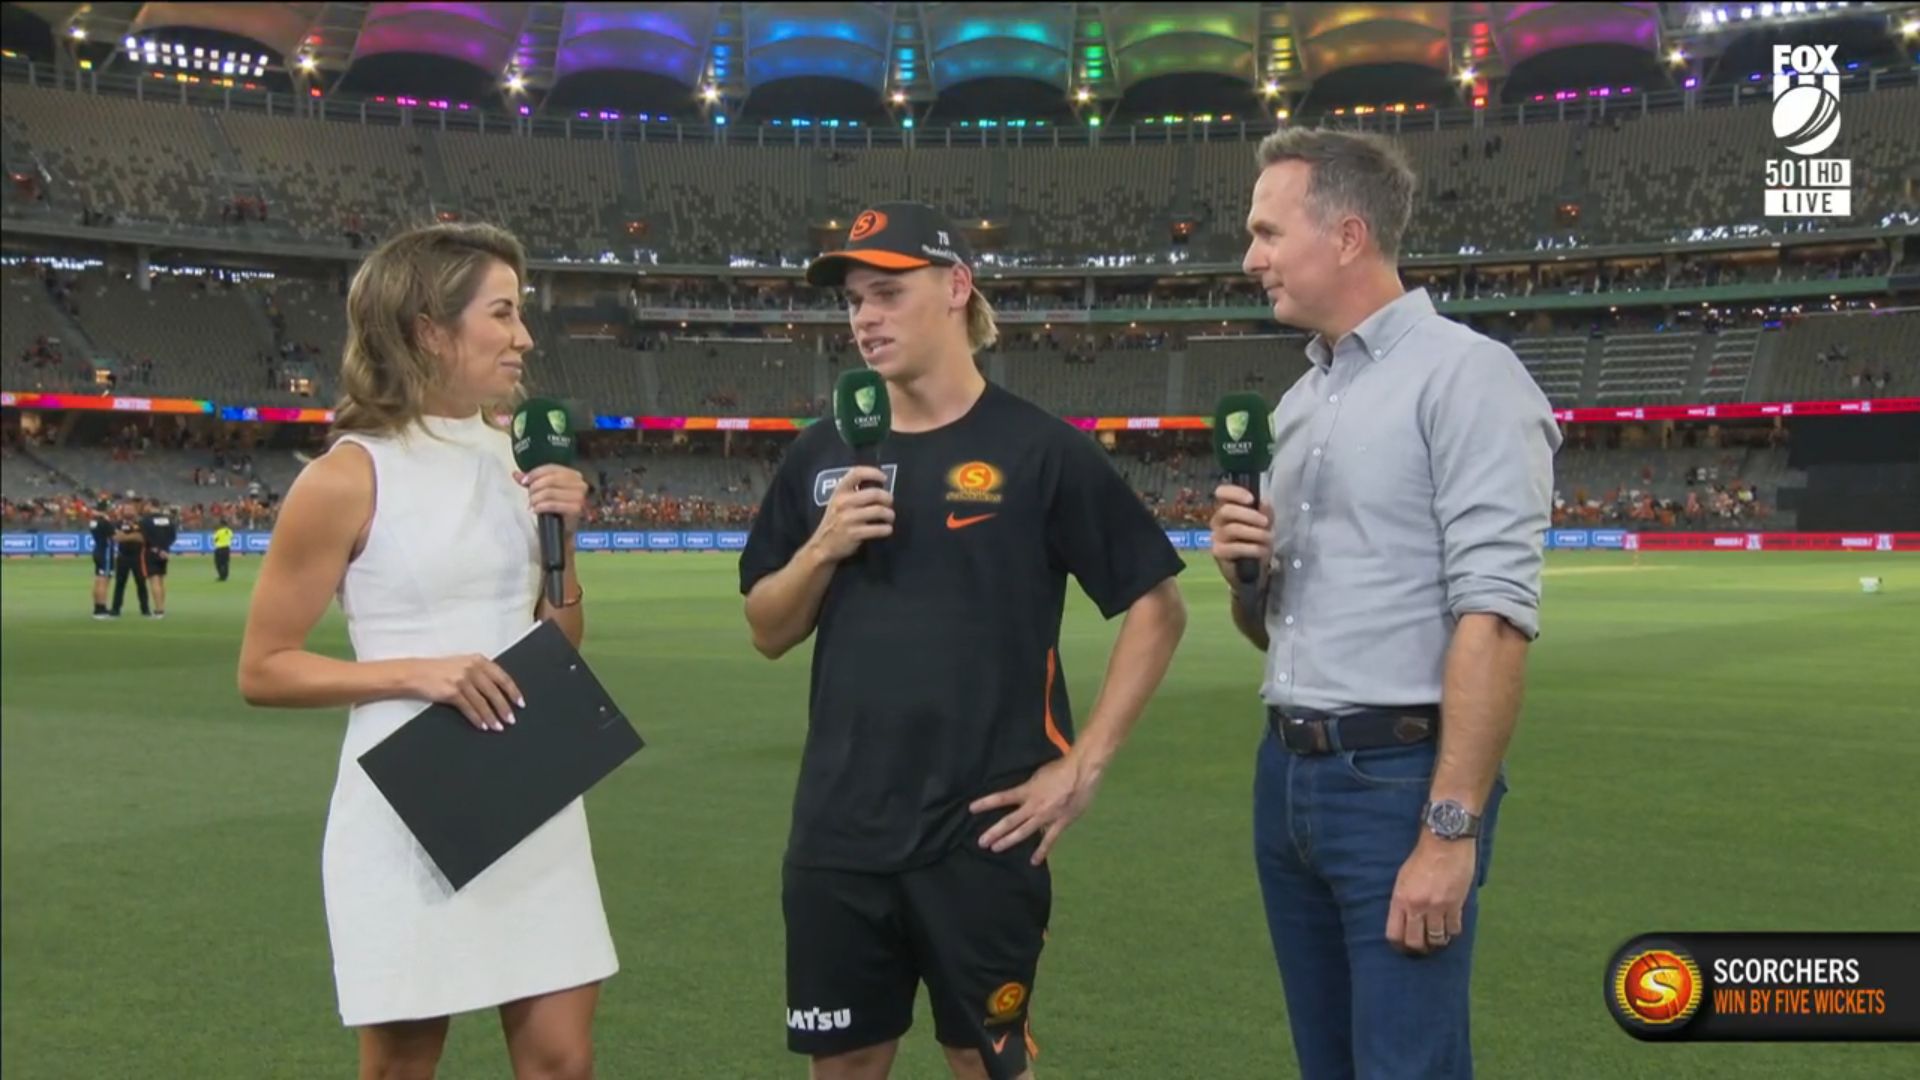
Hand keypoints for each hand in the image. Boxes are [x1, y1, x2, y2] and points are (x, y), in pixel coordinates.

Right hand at [407, 654, 524, 732]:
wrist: (415, 673)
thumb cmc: (440, 670)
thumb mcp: (463, 664)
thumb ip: (480, 673)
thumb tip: (500, 692)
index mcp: (479, 660)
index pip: (502, 677)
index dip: (513, 691)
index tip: (520, 703)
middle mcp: (472, 668)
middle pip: (494, 691)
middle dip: (504, 707)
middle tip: (511, 720)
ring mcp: (462, 679)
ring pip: (483, 702)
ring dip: (492, 717)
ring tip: (499, 727)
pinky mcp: (452, 692)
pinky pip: (469, 708)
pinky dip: (477, 719)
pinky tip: (483, 726)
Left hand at [516, 465, 589, 529]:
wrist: (567, 529)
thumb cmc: (558, 509)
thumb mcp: (545, 491)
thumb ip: (532, 481)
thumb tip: (516, 474)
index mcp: (574, 475)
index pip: (552, 468)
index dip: (535, 473)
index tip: (524, 481)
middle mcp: (579, 484)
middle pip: (550, 479)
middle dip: (535, 487)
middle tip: (530, 496)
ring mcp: (579, 497)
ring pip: (549, 492)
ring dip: (536, 499)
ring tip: (532, 504)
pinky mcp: (575, 509)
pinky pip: (552, 504)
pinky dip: (540, 507)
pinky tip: (535, 510)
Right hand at [804, 466, 893, 562]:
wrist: (822, 546)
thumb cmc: (835, 521)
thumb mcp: (838, 502)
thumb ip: (853, 492)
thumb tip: (880, 486)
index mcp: (839, 492)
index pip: (857, 473)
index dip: (873, 473)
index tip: (883, 479)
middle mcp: (843, 503)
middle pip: (875, 493)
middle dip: (888, 498)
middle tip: (889, 504)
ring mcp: (848, 518)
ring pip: (879, 511)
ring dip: (889, 515)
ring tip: (889, 518)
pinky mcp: (854, 533)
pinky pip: (878, 529)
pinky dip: (886, 529)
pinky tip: (886, 530)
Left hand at [969, 756, 1101, 865]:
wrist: (1082, 771)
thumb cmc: (1061, 767)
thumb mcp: (1038, 773)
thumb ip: (1029, 785)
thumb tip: (1021, 792)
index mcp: (1027, 791)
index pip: (1002, 798)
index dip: (986, 803)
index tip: (971, 809)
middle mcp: (1033, 806)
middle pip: (1009, 821)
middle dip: (994, 832)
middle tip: (981, 842)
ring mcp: (1046, 816)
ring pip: (1024, 832)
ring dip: (1009, 841)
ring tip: (995, 849)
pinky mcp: (1060, 823)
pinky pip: (1049, 839)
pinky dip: (1041, 851)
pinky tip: (1034, 861)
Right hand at [1209, 483, 1272, 587]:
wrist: (1253, 568)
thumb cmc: (1256, 540)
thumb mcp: (1265, 524)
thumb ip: (1265, 512)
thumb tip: (1264, 502)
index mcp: (1228, 508)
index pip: (1222, 493)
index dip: (1235, 493)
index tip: (1251, 500)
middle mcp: (1218, 520)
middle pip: (1227, 510)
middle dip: (1249, 515)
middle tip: (1266, 523)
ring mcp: (1216, 536)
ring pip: (1233, 529)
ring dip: (1255, 533)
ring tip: (1268, 539)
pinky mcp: (1218, 552)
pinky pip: (1234, 547)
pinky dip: (1252, 548)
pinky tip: (1262, 550)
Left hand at [1385, 835, 1476, 954]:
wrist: (1445, 843)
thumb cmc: (1422, 858)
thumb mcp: (1403, 878)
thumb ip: (1402, 901)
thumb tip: (1405, 921)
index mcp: (1400, 899)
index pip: (1394, 934)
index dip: (1400, 945)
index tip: (1405, 946)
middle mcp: (1416, 906)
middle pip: (1415, 942)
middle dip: (1420, 948)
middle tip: (1425, 947)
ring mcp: (1436, 907)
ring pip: (1437, 939)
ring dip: (1438, 941)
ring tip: (1439, 938)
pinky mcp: (1455, 904)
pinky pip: (1454, 929)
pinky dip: (1453, 931)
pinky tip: (1451, 926)